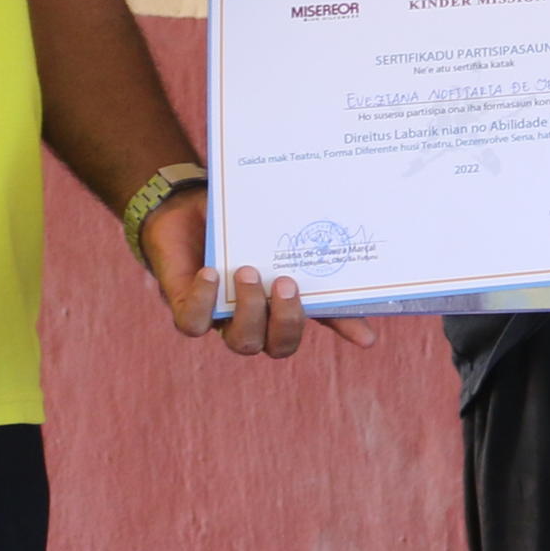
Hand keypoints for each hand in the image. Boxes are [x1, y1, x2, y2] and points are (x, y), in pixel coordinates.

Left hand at [137, 190, 376, 357]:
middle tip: (285, 282)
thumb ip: (299, 250)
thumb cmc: (233, 223)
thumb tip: (349, 244)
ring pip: (240, 342)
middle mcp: (251, 317)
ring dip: (249, 311)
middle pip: (275, 346)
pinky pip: (192, 323)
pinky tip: (210, 273)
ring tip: (246, 271)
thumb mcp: (269, 231)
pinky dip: (203, 300)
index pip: (319, 318)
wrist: (182, 204)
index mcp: (278, 302)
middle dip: (286, 321)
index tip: (367, 336)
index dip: (342, 331)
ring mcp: (218, 316)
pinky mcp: (183, 305)